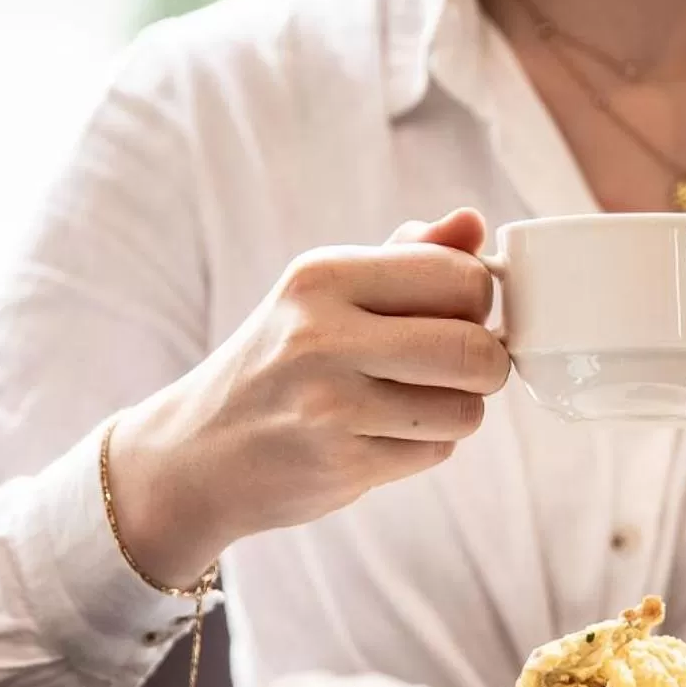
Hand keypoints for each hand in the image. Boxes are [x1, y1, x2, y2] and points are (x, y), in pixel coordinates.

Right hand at [106, 208, 508, 584]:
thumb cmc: (280, 360)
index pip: (460, 278)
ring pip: (465, 409)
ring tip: (415, 402)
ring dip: (459, 410)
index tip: (460, 315)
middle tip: (465, 367)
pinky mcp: (341, 464)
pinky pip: (436, 452)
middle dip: (488, 363)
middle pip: (474, 349)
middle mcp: (320, 336)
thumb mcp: (325, 292)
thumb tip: (473, 222)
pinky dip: (427, 446)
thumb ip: (406, 256)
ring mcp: (329, 407)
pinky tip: (383, 434)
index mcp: (322, 276)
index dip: (480, 301)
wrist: (197, 451)